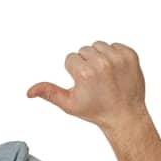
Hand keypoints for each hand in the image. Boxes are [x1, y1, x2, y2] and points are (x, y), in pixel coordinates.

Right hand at [27, 42, 146, 130]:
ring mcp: (118, 58)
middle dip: (87, 63)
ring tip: (105, 76)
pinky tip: (116, 72)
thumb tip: (29, 92)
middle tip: (96, 81)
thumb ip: (49, 93)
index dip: (75, 72)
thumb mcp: (69, 104)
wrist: (125, 115)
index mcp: (85, 73)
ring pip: (99, 45)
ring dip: (100, 57)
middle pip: (84, 50)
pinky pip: (115, 45)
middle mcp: (102, 63)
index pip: (71, 58)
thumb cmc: (97, 110)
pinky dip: (114, 56)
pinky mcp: (130, 55)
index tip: (85, 84)